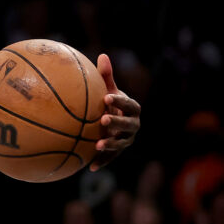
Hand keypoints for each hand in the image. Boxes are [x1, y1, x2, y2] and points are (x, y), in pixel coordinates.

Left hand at [89, 55, 140, 170]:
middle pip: (128, 125)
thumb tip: (102, 55)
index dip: (119, 101)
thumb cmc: (108, 102)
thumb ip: (106, 76)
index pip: (128, 104)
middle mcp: (133, 125)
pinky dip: (101, 162)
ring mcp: (127, 139)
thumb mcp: (108, 89)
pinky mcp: (118, 151)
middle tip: (103, 120)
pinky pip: (110, 158)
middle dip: (117, 123)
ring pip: (120, 143)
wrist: (113, 122)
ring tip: (97, 145)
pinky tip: (90, 167)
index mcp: (132, 108)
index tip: (106, 97)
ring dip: (110, 145)